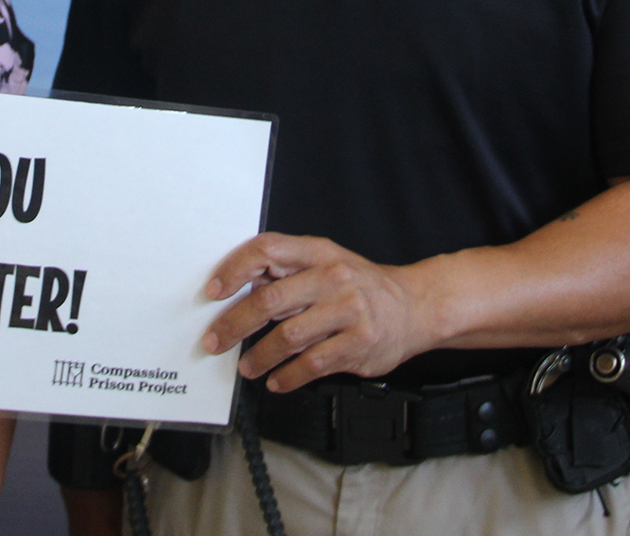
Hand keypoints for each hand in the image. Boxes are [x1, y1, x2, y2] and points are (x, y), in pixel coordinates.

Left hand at [200, 233, 432, 391]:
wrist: (415, 306)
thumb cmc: (362, 286)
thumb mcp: (327, 262)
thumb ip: (289, 271)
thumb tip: (240, 287)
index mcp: (319, 252)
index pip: (267, 249)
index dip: (235, 269)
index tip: (214, 291)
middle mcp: (333, 277)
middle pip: (270, 300)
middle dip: (234, 324)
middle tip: (216, 341)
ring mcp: (348, 311)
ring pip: (288, 337)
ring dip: (259, 356)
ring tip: (247, 366)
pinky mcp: (358, 344)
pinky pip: (312, 364)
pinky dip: (288, 376)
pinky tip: (278, 380)